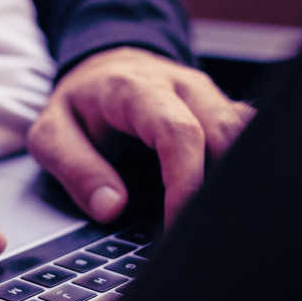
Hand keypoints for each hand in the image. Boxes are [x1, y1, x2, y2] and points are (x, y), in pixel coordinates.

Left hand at [27, 47, 254, 224]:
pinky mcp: (221, 109)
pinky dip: (244, 168)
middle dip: (221, 187)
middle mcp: (181, 86)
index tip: (178, 224)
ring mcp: (208, 96)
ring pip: (247, 133)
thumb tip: (111, 207)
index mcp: (136, 89)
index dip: (186, 181)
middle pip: (226, 133)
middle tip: (204, 233)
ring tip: (221, 221)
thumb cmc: (80, 104)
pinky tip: (229, 202)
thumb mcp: (52, 133)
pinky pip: (249, 135)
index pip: (179, 133)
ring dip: (238, 178)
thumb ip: (76, 169)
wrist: (103, 67)